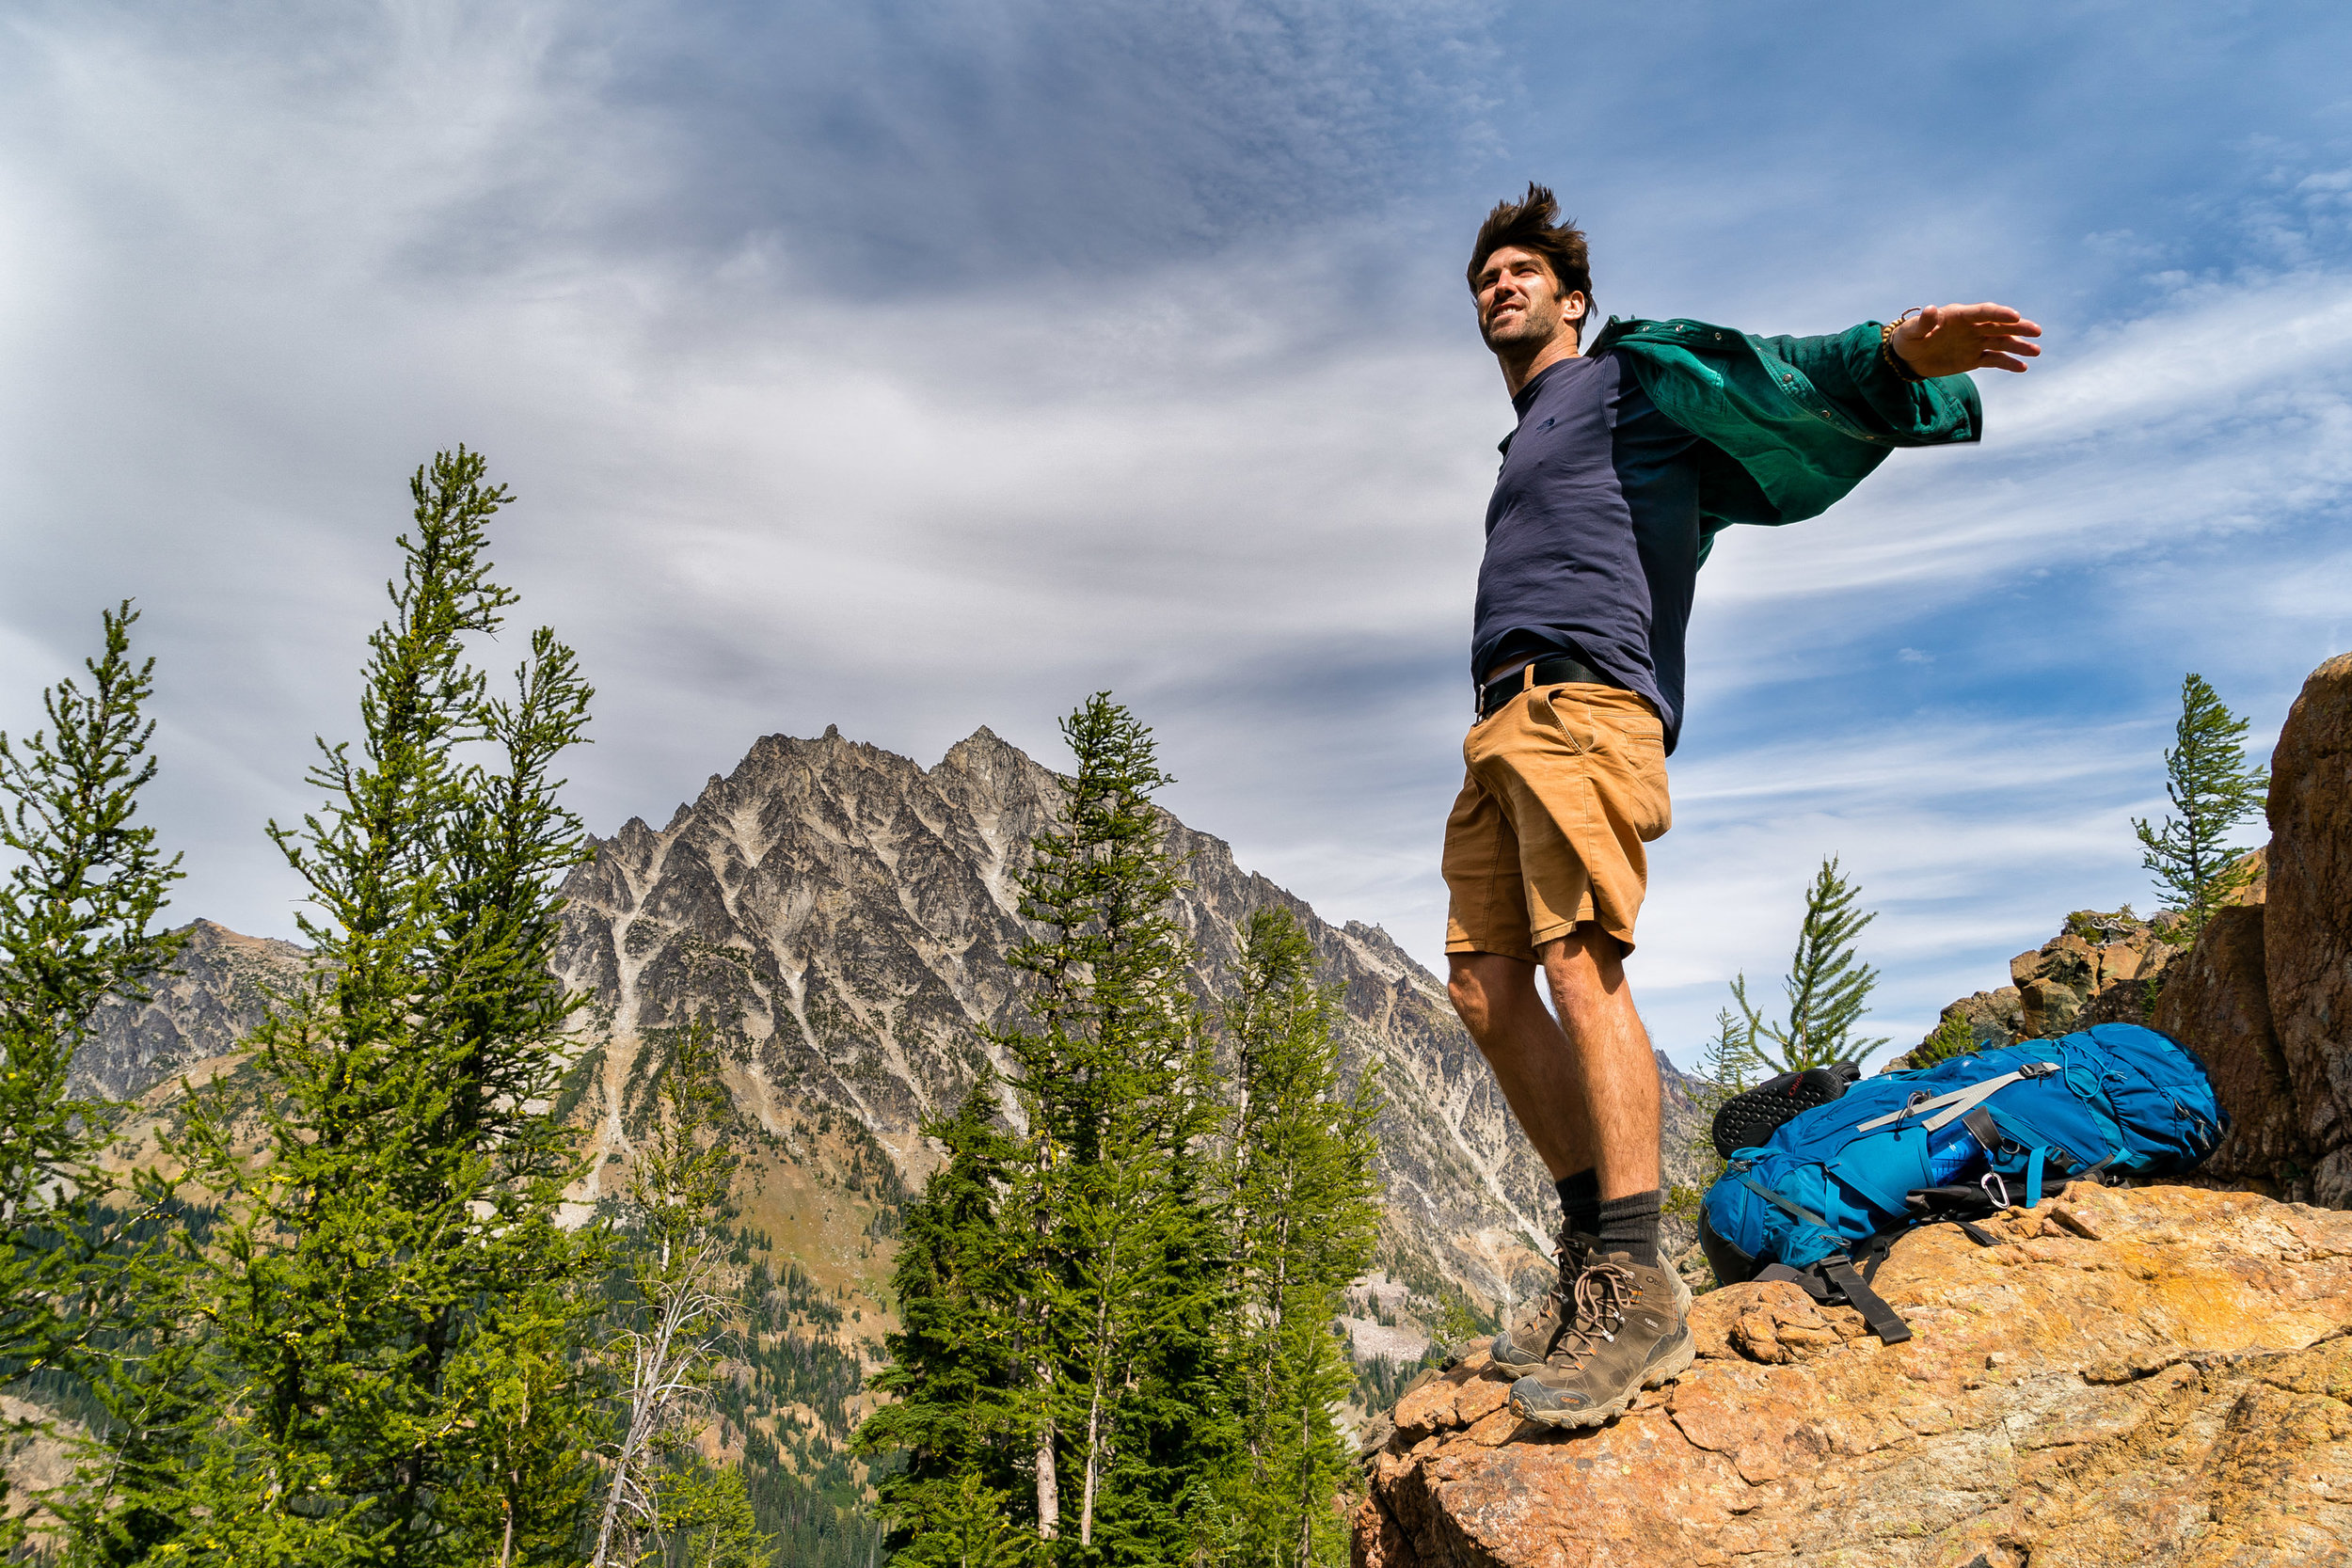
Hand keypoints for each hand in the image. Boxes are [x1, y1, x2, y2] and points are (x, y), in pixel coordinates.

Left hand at [1891, 303, 2042, 376]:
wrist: (1907, 358)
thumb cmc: (1908, 339)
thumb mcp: (1912, 331)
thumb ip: (1924, 322)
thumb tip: (1930, 309)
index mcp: (1959, 315)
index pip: (1983, 312)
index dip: (1999, 314)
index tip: (2015, 316)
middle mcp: (1971, 327)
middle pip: (1999, 325)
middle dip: (2018, 328)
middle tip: (2036, 331)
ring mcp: (1975, 342)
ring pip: (2001, 343)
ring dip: (2019, 346)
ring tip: (2036, 351)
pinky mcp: (1974, 358)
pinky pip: (1994, 360)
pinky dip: (2008, 363)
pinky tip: (2022, 367)